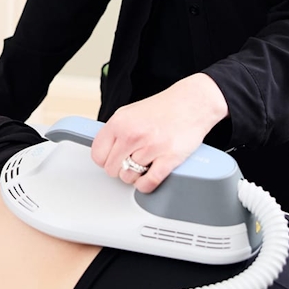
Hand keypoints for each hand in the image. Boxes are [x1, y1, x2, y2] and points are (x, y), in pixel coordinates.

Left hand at [90, 73, 228, 193]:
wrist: (191, 103)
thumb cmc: (162, 109)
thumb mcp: (129, 113)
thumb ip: (115, 132)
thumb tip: (104, 152)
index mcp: (119, 122)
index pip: (97, 154)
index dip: (104, 159)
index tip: (111, 159)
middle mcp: (132, 135)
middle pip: (111, 169)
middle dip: (119, 169)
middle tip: (129, 162)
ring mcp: (150, 147)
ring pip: (128, 177)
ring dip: (134, 176)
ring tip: (142, 165)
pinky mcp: (168, 158)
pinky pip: (148, 183)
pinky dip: (145, 185)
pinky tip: (147, 177)